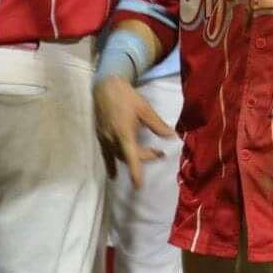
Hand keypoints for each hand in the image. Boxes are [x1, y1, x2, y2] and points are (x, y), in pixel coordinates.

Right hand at [95, 74, 174, 189]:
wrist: (105, 87)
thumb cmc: (126, 96)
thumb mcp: (145, 109)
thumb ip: (157, 125)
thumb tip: (171, 137)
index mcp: (124, 132)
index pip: (132, 156)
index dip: (135, 171)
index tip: (138, 186)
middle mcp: (112, 138)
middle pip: (128, 156)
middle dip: (144, 157)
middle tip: (158, 153)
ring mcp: (104, 138)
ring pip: (118, 156)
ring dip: (132, 159)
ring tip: (144, 155)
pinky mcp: (100, 136)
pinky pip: (106, 155)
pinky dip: (111, 165)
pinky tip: (113, 174)